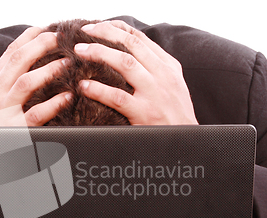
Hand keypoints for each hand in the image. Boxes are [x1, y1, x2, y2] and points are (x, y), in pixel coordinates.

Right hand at [0, 26, 71, 125]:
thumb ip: (7, 83)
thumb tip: (29, 60)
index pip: (9, 53)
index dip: (29, 38)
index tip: (46, 28)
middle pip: (18, 60)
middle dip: (41, 44)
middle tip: (61, 38)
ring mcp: (2, 113)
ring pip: (26, 82)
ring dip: (49, 70)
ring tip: (68, 63)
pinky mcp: (15, 132)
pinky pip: (36, 114)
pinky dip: (54, 104)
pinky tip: (68, 97)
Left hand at [74, 20, 197, 125]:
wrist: (187, 143)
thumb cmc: (175, 116)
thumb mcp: (172, 86)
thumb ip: (155, 69)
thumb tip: (128, 54)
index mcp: (169, 67)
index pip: (140, 39)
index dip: (116, 28)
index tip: (98, 26)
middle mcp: (163, 76)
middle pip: (130, 46)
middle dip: (104, 35)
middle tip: (84, 33)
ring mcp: (154, 94)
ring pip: (124, 64)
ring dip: (98, 54)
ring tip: (79, 52)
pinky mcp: (144, 114)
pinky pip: (117, 97)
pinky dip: (98, 90)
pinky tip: (83, 86)